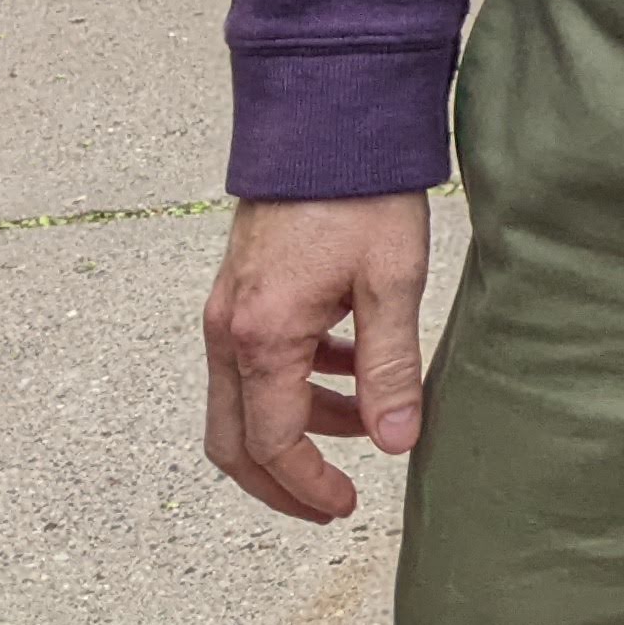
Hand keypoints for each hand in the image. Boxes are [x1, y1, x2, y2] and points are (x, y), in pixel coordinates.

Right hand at [202, 192, 430, 522]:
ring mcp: (228, 311)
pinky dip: (298, 380)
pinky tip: (352, 365)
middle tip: (332, 502)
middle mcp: (229, 331)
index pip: (272, 443)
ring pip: (244, 400)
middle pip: (234, 439)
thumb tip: (395, 442)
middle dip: (280, 480)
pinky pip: (256, 361)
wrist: (325, 118)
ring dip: (297, 425)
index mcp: (263, 337)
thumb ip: (391, 367)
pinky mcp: (241, 291)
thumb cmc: (360, 192)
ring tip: (366, 424)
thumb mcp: (393, 282)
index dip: (308, 486)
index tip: (346, 506)